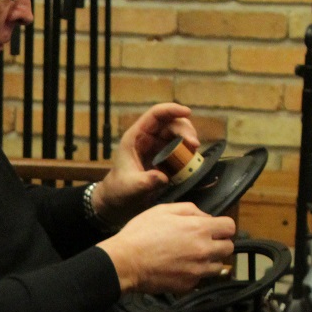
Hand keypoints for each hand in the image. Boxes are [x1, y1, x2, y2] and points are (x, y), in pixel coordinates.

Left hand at [93, 103, 199, 226]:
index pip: (155, 114)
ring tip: (194, 152)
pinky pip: (180, 149)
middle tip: (194, 145)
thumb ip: (146, 182)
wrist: (116, 201)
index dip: (172, 109)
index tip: (187, 112)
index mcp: (136, 137)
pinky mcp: (164, 158)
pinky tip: (191, 161)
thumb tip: (163, 177)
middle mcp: (147, 138)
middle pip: (171, 123)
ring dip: (189, 140)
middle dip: (185, 129)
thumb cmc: (118, 191)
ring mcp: (157, 147)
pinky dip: (188, 152)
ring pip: (178, 134)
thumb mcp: (131, 187)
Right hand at [98, 202, 234, 294]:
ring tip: (192, 259)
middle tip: (203, 244)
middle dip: (218, 244)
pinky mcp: (187, 285)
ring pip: (218, 267)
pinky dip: (193, 275)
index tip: (214, 229)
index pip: (230, 227)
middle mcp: (204, 250)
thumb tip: (205, 217)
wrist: (124, 262)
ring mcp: (197, 270)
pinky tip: (179, 269)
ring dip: (209, 262)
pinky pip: (200, 280)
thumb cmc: (139, 235)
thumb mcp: (162, 210)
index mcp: (199, 228)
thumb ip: (189, 210)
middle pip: (228, 248)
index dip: (222, 227)